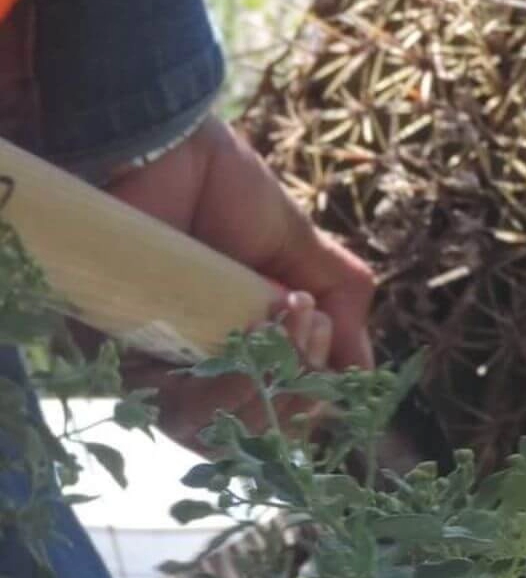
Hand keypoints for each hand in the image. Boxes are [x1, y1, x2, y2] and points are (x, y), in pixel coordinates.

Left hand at [106, 115, 374, 449]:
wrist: (167, 146)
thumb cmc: (225, 190)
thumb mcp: (301, 247)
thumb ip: (341, 302)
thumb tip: (360, 373)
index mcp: (235, 346)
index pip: (276, 409)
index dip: (310, 394)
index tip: (325, 331)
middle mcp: (192, 366)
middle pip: (247, 430)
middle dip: (296, 390)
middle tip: (311, 324)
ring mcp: (152, 368)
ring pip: (210, 430)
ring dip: (268, 388)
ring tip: (292, 322)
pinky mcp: (113, 358)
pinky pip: (172, 408)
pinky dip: (229, 384)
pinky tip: (257, 328)